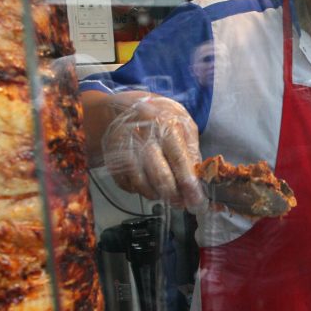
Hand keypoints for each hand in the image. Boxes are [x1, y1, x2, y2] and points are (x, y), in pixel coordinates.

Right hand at [101, 95, 206, 212]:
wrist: (119, 107)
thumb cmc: (157, 115)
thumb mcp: (181, 121)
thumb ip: (191, 147)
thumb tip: (197, 175)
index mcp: (166, 126)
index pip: (179, 161)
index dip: (189, 184)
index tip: (196, 200)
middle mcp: (144, 138)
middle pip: (160, 177)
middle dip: (174, 196)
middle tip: (182, 203)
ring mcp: (125, 150)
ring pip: (142, 185)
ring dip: (157, 195)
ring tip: (165, 194)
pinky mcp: (112, 160)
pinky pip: (127, 185)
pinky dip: (139, 190)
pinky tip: (147, 185)